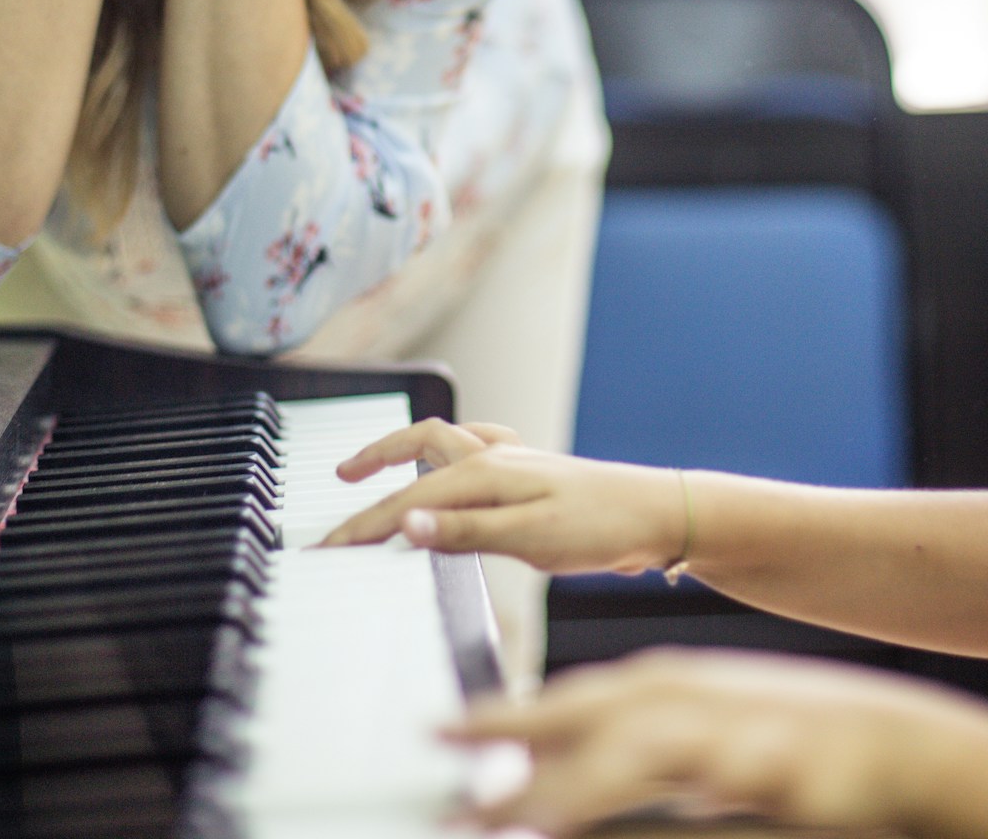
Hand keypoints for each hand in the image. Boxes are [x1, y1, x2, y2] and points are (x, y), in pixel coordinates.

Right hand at [318, 424, 684, 573]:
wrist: (661, 515)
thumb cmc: (603, 527)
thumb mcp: (530, 538)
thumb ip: (464, 532)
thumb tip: (404, 523)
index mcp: (486, 474)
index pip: (407, 501)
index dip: (363, 526)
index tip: (326, 548)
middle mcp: (495, 458)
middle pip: (417, 451)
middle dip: (373, 466)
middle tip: (339, 484)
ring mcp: (515, 462)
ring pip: (445, 441)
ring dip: (406, 448)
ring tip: (377, 466)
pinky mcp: (533, 475)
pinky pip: (480, 447)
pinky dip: (454, 453)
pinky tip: (454, 468)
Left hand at [450, 649, 987, 834]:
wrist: (898, 745)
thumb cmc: (790, 746)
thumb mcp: (702, 741)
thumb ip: (631, 759)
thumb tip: (548, 783)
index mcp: (667, 691)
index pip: (566, 700)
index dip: (499, 716)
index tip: (432, 732)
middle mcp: (691, 701)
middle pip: (588, 712)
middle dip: (516, 733)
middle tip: (448, 764)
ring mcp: (733, 732)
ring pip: (642, 745)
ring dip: (579, 778)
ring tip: (520, 810)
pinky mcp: (778, 771)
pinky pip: (719, 782)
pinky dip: (674, 790)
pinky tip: (650, 804)